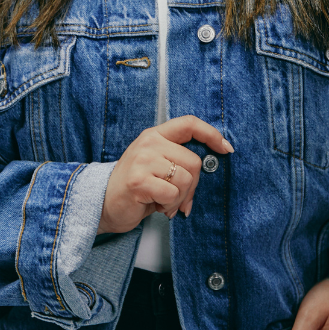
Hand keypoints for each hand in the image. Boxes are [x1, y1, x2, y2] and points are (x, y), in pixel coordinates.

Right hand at [97, 115, 233, 234]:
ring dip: (179, 199)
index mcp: (155, 135)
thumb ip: (178, 159)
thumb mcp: (155, 163)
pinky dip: (169, 206)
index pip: (189, 123)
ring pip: (185, 179)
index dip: (211, 134)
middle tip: (178, 198)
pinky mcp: (138, 181)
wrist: (102, 202)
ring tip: (163, 202)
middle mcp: (149, 143)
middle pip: (194, 162)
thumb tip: (210, 166)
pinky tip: (156, 206)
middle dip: (192, 187)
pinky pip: (172, 194)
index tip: (226, 148)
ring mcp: (142, 160)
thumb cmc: (135, 186)